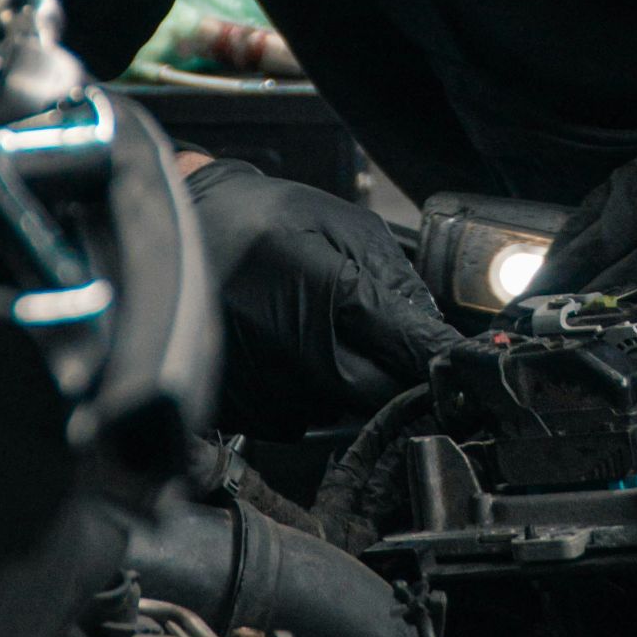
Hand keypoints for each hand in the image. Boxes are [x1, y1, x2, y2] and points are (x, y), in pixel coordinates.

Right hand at [183, 158, 463, 437]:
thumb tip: (434, 328)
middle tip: (384, 343)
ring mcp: (270, 387)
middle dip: (394, 372)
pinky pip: (302, 417)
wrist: (177, 233)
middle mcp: (297, 351)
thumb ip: (396, 275)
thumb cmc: (257, 220)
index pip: (408, 348)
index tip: (459, 364)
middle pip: (381, 393)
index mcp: (327, 295)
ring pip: (342, 408)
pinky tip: (287, 349)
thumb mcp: (341, 223)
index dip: (439, 357)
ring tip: (315, 329)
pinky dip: (308, 390)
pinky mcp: (247, 409)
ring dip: (347, 379)